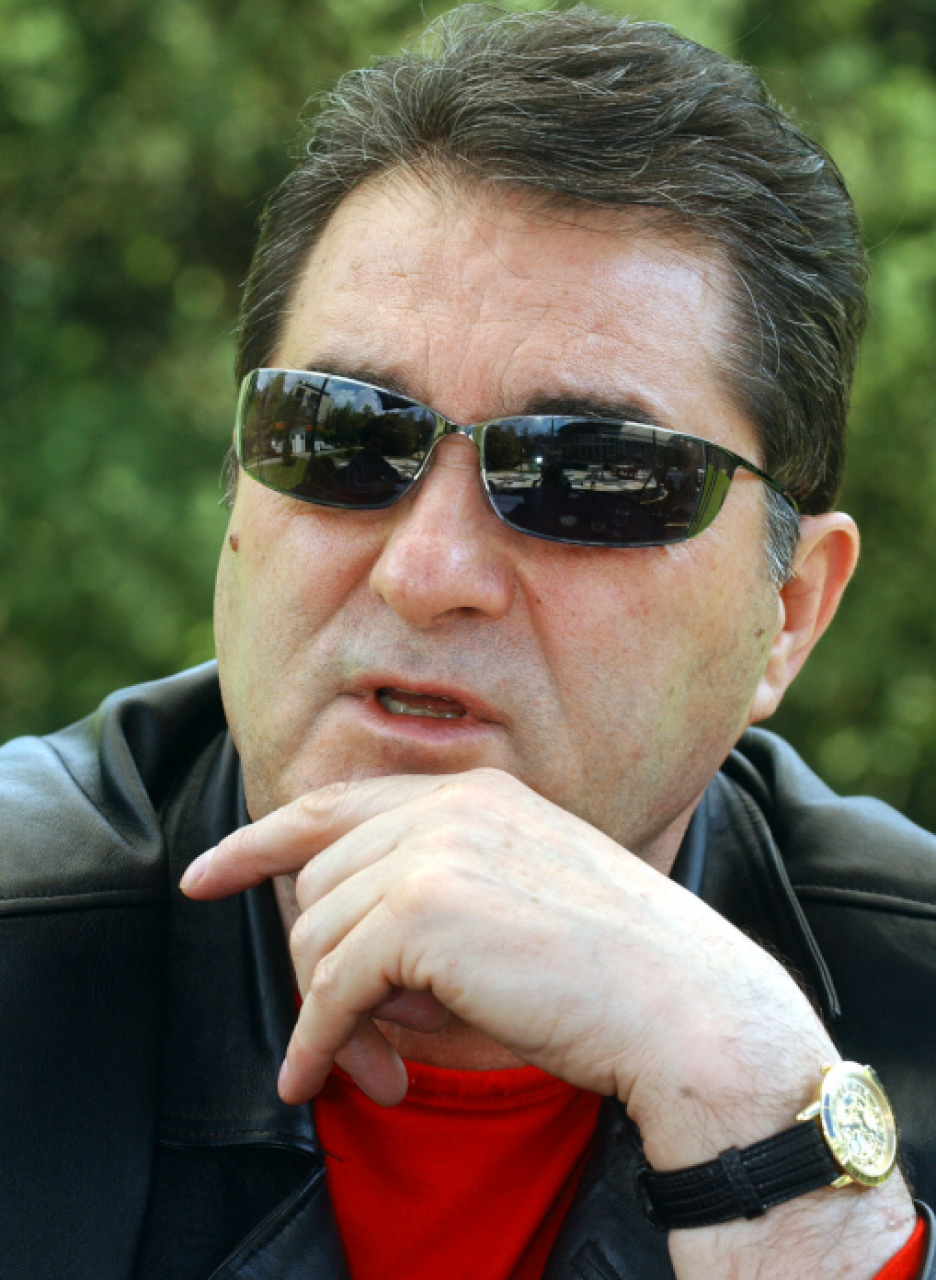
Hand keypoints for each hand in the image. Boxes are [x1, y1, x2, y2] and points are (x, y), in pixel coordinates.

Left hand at [181, 767, 916, 1278]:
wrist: (686, 1008)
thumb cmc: (613, 973)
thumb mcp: (517, 906)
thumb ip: (429, 900)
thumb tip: (333, 956)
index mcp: (475, 794)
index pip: (336, 806)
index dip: (259, 841)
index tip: (207, 874)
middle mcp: (449, 806)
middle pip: (318, 886)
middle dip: (320, 968)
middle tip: (358, 1043)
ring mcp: (435, 850)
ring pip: (318, 938)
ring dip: (334, 1016)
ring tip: (385, 1067)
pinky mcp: (424, 912)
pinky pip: (331, 987)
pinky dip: (318, 1042)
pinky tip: (318, 1080)